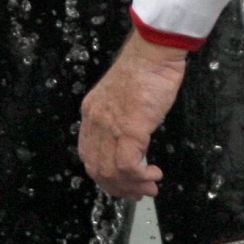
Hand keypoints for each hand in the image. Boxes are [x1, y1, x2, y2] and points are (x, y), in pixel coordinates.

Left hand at [79, 30, 188, 199]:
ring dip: (132, 187)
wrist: (154, 51)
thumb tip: (131, 143)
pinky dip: (142, 177)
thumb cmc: (146, 68)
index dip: (104, 175)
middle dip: (118, 188)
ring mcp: (111, 126)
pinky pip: (129, 167)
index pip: (88, 155)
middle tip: (138, 192)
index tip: (122, 182)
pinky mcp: (130, 129)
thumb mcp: (122, 96)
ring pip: (111, 173)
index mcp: (92, 112)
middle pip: (97, 169)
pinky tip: (155, 175)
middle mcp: (96, 121)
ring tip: (150, 186)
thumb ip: (119, 118)